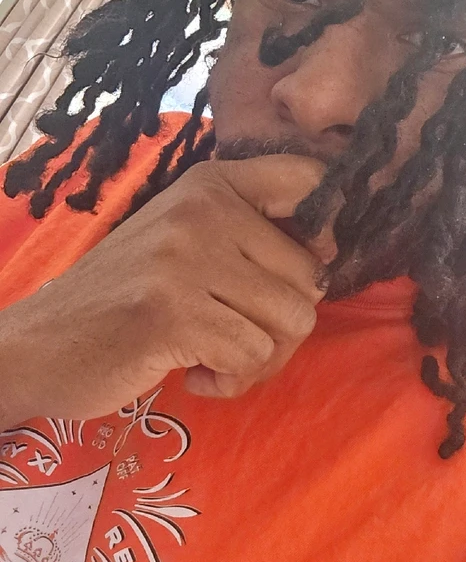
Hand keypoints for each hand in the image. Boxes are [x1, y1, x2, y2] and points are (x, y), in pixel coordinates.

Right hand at [0, 156, 330, 426]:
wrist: (37, 343)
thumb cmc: (125, 297)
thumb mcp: (185, 242)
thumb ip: (250, 236)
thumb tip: (332, 254)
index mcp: (211, 184)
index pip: (308, 181)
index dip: (328, 229)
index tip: (297, 271)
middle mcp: (202, 209)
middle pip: (310, 278)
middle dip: (284, 326)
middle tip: (239, 339)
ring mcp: (186, 259)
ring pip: (291, 321)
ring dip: (261, 359)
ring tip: (215, 357)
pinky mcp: (173, 313)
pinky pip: (252, 356)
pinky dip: (232, 380)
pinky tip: (194, 373)